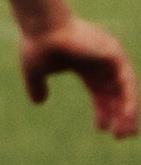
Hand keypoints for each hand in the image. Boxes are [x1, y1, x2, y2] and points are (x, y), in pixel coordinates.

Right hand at [20, 15, 138, 137]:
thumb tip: (38, 102)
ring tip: (126, 133)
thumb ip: (37, 87)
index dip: (102, 110)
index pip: (100, 91)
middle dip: (119, 115)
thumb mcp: (35, 72)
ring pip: (126, 90)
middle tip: (121, 136)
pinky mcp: (114, 55)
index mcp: (86, 65)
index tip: (100, 130)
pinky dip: (128, 100)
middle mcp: (102, 61)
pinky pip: (127, 83)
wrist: (41, 27)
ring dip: (127, 112)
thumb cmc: (37, 45)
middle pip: (116, 93)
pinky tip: (126, 116)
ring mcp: (110, 57)